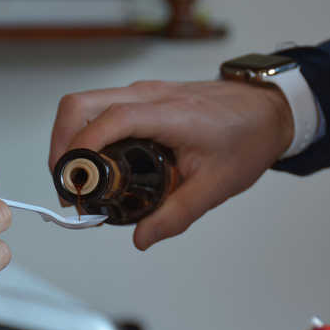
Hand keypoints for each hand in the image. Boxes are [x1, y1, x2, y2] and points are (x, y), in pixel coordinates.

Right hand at [49, 80, 292, 249]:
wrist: (267, 109)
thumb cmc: (247, 139)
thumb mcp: (215, 187)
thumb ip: (176, 215)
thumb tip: (141, 238)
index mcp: (171, 115)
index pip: (110, 120)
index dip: (80, 149)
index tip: (72, 184)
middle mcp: (151, 95)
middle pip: (81, 104)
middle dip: (61, 144)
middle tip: (67, 185)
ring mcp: (146, 91)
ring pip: (86, 102)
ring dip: (71, 137)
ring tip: (78, 179)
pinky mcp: (145, 95)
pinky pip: (101, 105)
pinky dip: (87, 131)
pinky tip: (97, 163)